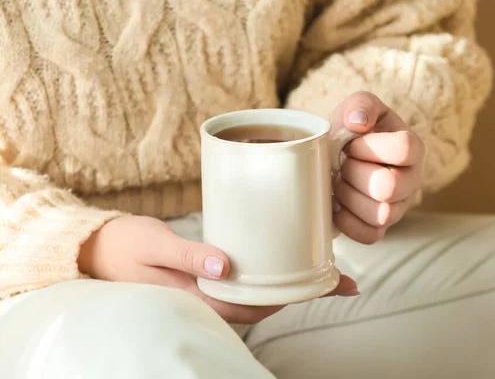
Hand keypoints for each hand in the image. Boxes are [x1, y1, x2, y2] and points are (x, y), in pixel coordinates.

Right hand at [78, 215, 357, 323]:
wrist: (99, 247)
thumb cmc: (126, 245)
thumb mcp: (155, 245)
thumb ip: (188, 255)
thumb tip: (224, 266)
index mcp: (198, 297)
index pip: (255, 304)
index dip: (293, 296)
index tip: (324, 284)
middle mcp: (208, 297)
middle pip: (264, 299)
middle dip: (302, 291)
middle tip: (338, 276)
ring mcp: (207, 287)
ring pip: (256, 290)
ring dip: (288, 281)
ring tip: (320, 265)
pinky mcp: (205, 273)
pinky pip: (242, 277)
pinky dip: (267, 270)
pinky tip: (282, 256)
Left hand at [331, 91, 424, 243]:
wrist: (342, 154)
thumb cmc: (354, 132)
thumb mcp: (358, 107)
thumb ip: (360, 104)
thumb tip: (357, 121)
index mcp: (412, 148)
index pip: (405, 149)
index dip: (370, 147)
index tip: (351, 143)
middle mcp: (411, 181)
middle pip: (388, 186)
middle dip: (354, 173)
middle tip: (342, 164)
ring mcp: (398, 208)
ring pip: (379, 214)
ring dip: (348, 196)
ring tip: (339, 182)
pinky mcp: (380, 229)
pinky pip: (369, 235)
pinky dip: (346, 221)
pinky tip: (337, 203)